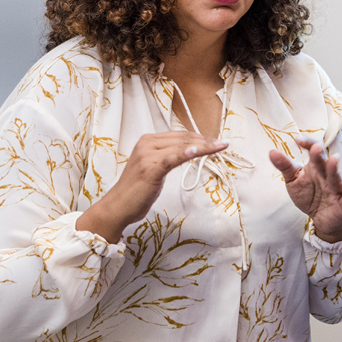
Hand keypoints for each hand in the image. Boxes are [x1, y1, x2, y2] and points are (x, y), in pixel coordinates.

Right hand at [76, 131, 226, 242]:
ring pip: (181, 146)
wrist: (118, 207)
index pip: (180, 135)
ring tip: (219, 146)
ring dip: (203, 146)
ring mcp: (148, 155)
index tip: (216, 142)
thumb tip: (190, 152)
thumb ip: (169, 158)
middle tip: (223, 144)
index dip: (200, 137)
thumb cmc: (137, 191)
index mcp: (148, 141)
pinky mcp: (150, 168)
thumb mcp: (155, 169)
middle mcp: (147, 143)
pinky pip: (171, 157)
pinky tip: (197, 151)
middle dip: (205, 140)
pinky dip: (185, 153)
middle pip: (183, 138)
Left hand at [268, 137, 341, 243]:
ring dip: (334, 169)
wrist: (321, 219)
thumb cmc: (309, 196)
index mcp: (316, 167)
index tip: (297, 140)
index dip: (308, 144)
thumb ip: (284, 166)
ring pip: (335, 178)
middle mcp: (326, 176)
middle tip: (315, 148)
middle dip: (320, 156)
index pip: (314, 151)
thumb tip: (271, 152)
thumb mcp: (293, 181)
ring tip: (334, 160)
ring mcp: (335, 190)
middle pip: (323, 164)